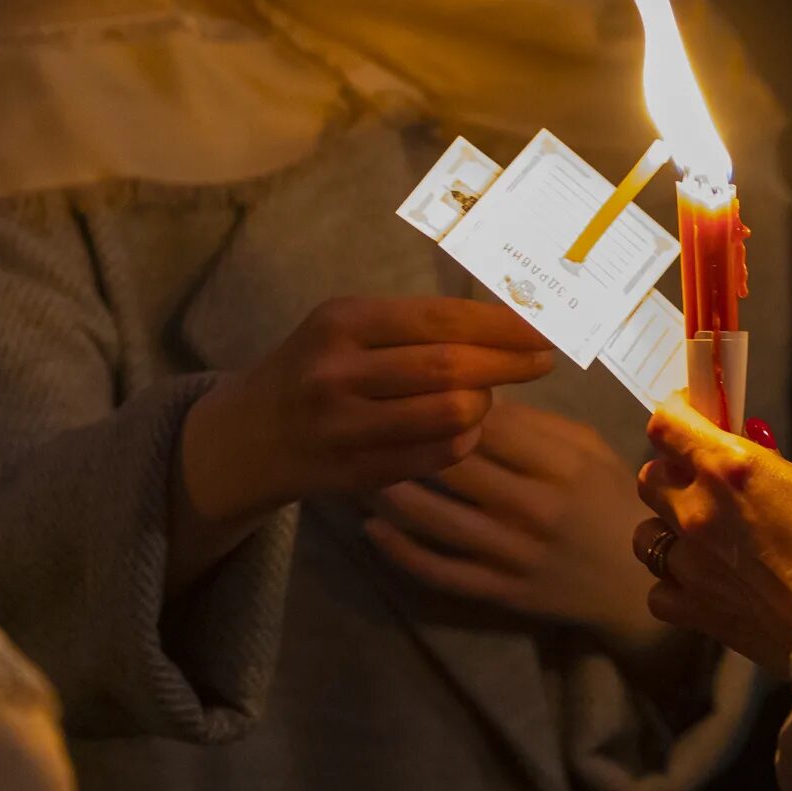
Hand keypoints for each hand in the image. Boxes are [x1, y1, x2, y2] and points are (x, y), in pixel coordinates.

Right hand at [175, 297, 554, 589]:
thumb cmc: (314, 367)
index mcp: (343, 321)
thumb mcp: (347, 328)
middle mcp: (339, 371)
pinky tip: (464, 428)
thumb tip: (507, 321)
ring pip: (451, 415)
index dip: (502, 324)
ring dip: (485, 404)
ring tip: (487, 395)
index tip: (543, 327)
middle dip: (509, 363)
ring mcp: (345, 427)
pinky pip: (438, 456)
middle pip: (451, 368)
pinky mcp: (356, 472)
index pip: (442, 318)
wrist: (248, 435)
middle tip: (543, 361)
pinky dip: (465, 439)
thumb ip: (414, 324)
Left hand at [363, 402, 665, 654]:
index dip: (445, 400)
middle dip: (408, 436)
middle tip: (369, 415)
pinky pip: (439, 570)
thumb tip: (473, 391)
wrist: (633, 585)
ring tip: (358, 461)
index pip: (489, 423)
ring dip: (390, 489)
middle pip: (453, 464)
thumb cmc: (609, 500)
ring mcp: (513, 554)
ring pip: (435, 518)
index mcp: (561, 465)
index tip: (415, 384)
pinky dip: (399, 550)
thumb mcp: (590, 449)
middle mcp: (534, 508)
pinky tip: (371, 525)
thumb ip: (537, 423)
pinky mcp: (498, 592)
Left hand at [637, 392, 791, 678]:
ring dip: (667, 531)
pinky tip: (703, 584)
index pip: (667, 425)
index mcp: (731, 469)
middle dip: (672, 474)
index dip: (674, 414)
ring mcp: (691, 565)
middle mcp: (699, 511)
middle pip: (649, 478)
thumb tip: (757, 456)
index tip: (688, 415)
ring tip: (700, 539)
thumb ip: (778, 469)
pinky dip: (675, 586)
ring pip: (645, 536)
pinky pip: (659, 591)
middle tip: (702, 480)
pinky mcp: (694, 610)